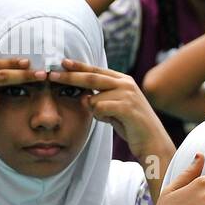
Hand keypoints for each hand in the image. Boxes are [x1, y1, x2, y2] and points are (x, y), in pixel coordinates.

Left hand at [41, 60, 170, 161]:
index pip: (96, 71)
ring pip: (94, 97)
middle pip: (91, 77)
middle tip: (51, 76)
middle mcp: (126, 83)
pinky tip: (113, 121)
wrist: (152, 141)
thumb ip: (101, 99)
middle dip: (69, 76)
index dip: (78, 67)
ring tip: (111, 118)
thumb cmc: (132, 126)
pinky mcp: (127, 107)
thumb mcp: (114, 109)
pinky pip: (100, 108)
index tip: (61, 63)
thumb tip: (83, 96)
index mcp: (123, 80)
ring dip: (96, 110)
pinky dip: (101, 116)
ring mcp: (127, 94)